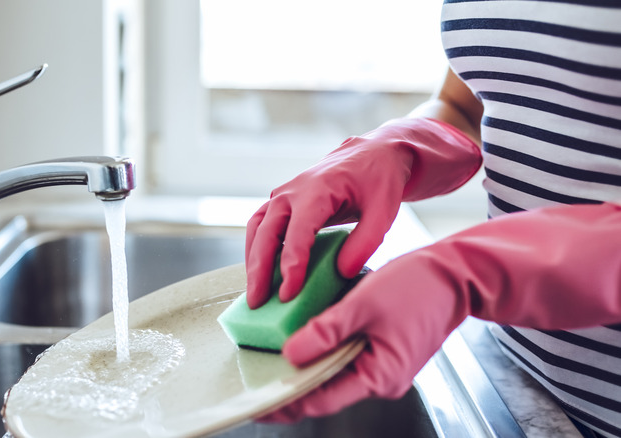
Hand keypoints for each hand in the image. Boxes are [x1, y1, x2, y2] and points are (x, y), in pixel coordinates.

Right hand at [245, 117, 480, 308]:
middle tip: (257, 302)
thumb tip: (342, 273)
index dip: (291, 264)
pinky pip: (261, 226)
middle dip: (259, 269)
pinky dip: (256, 250)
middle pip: (266, 232)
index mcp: (317, 189)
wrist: (371, 154)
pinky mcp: (282, 203)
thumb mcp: (384, 210)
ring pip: (257, 229)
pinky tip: (262, 274)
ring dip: (252, 261)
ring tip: (255, 293)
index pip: (297, 232)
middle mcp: (292, 190)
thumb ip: (365, 242)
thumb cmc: (379, 180)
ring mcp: (283, 195)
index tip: (288, 294)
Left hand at [262, 202, 620, 421]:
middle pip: (326, 390)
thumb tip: (290, 354)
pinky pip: (345, 356)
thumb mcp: (363, 305)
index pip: (322, 400)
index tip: (258, 405)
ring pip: (334, 373)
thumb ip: (325, 331)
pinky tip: (303, 339)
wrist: (455, 273)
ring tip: (272, 360)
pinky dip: (323, 350)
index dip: (286, 403)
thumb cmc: (418, 287)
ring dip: (306, 367)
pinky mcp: (382, 350)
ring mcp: (382, 365)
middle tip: (257, 380)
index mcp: (379, 376)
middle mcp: (381, 378)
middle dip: (291, 386)